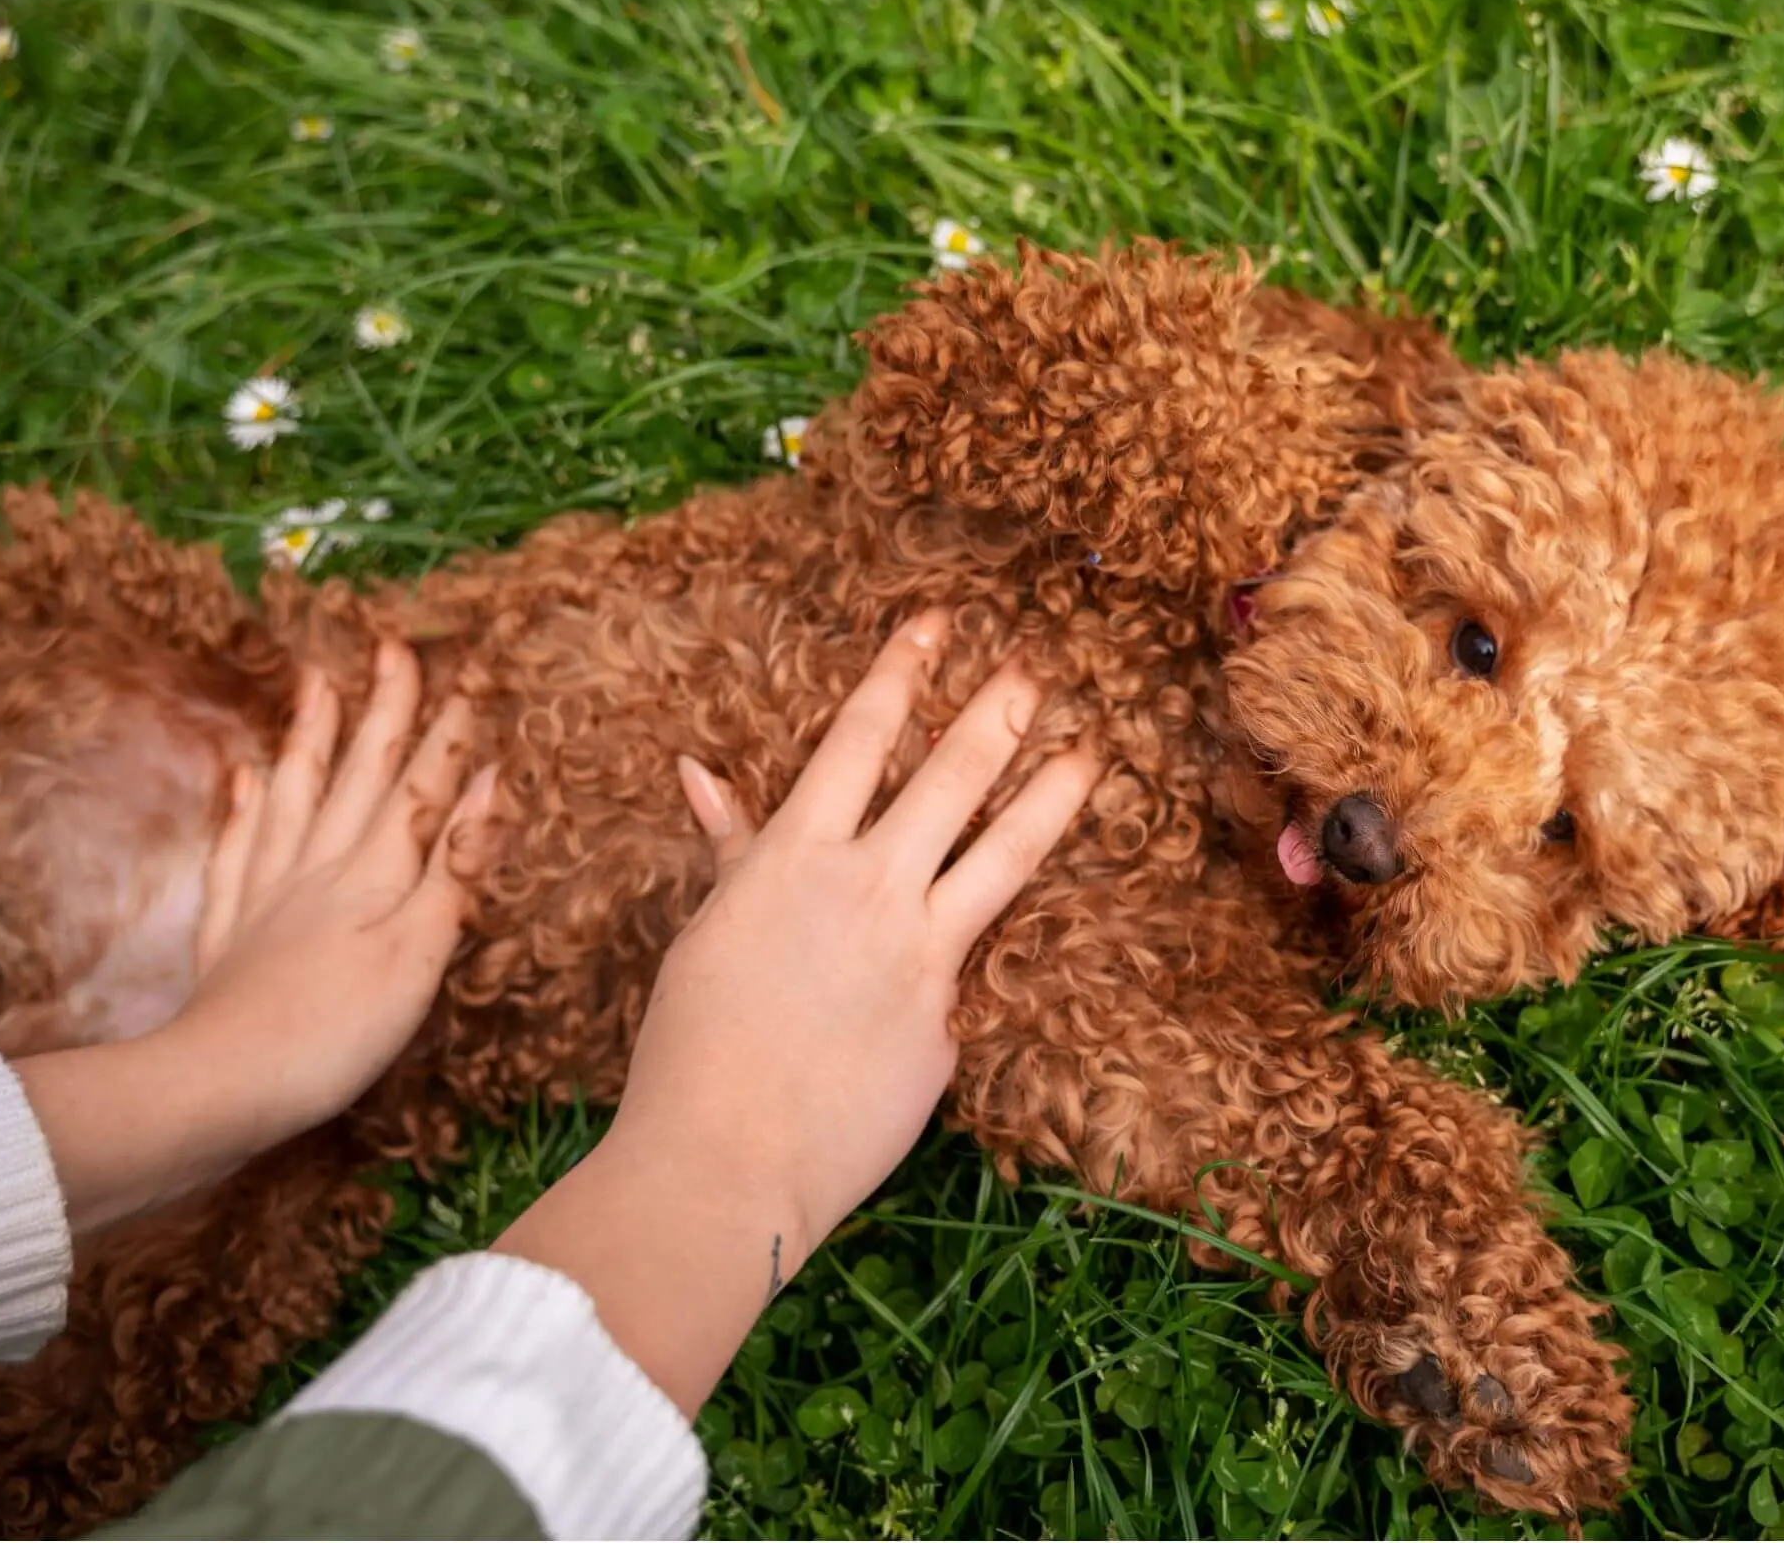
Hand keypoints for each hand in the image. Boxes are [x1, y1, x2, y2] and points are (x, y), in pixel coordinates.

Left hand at [174, 642, 495, 1140]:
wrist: (222, 1083)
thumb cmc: (337, 1030)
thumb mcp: (419, 953)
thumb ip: (454, 869)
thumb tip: (490, 786)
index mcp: (373, 876)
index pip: (421, 791)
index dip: (448, 738)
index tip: (469, 679)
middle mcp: (319, 869)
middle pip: (357, 777)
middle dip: (382, 712)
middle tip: (392, 647)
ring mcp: (267, 895)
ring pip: (294, 798)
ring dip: (312, 741)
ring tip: (318, 685)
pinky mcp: (229, 932)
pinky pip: (237, 850)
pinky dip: (243, 808)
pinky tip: (242, 780)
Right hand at [496, 609, 1101, 1412]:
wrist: (725, 1157)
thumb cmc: (692, 1047)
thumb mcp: (706, 932)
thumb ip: (731, 850)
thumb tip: (699, 773)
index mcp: (793, 856)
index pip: (858, 737)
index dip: (900, 673)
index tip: (934, 626)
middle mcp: (866, 888)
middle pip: (949, 776)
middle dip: (997, 714)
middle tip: (1036, 670)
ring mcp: (918, 954)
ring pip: (1003, 853)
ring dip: (1050, 795)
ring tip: (1091, 753)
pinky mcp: (949, 1022)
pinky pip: (975, 968)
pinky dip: (985, 944)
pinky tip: (1026, 929)